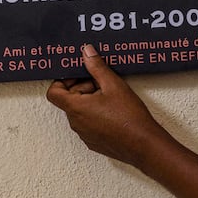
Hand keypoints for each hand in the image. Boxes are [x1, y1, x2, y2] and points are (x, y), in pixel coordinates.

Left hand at [46, 45, 169, 167]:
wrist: (144, 144)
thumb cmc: (129, 117)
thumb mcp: (113, 84)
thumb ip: (97, 66)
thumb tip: (87, 52)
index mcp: (76, 108)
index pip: (54, 92)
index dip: (63, 81)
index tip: (77, 75)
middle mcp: (76, 123)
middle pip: (69, 100)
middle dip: (82, 88)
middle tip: (101, 83)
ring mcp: (84, 135)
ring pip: (79, 111)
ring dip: (90, 101)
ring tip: (110, 96)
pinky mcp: (93, 142)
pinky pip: (87, 124)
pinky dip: (95, 114)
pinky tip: (113, 111)